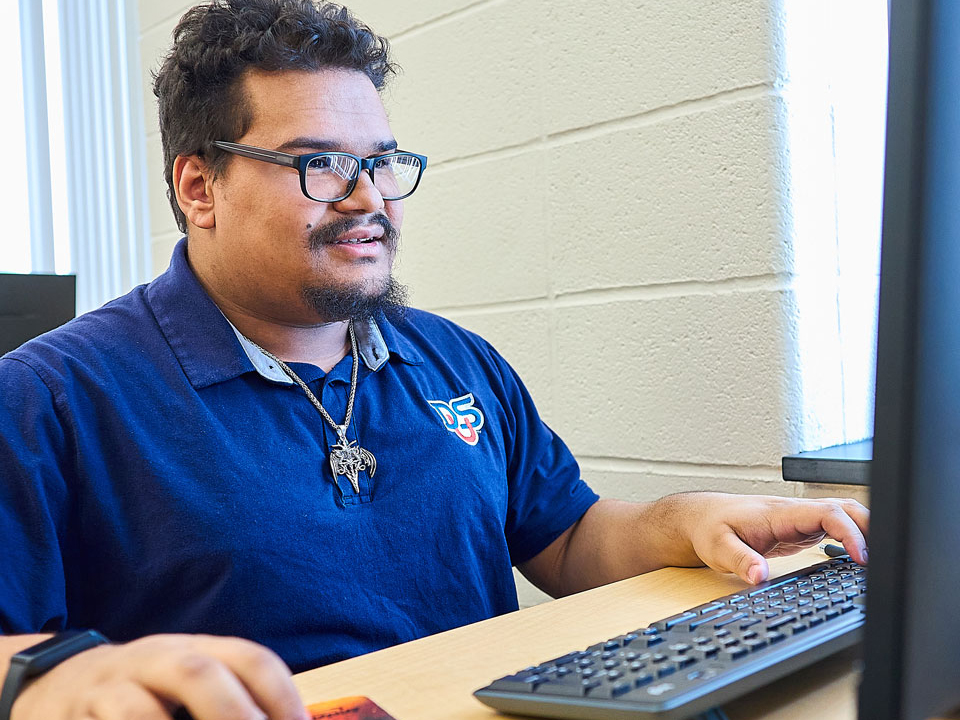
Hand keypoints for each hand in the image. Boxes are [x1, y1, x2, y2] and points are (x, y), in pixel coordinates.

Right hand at [12, 634, 307, 719]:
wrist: (58, 684)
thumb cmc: (147, 691)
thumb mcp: (189, 683)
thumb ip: (233, 700)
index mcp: (197, 649)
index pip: (250, 659)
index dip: (282, 696)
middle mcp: (156, 659)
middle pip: (199, 674)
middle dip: (234, 715)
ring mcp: (110, 688)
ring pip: (137, 710)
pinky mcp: (75, 718)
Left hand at [680, 493, 868, 584]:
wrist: (702, 518)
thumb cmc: (710, 528)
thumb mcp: (718, 547)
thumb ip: (740, 561)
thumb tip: (759, 576)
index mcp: (781, 513)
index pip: (826, 513)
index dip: (849, 532)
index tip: (861, 556)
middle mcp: (795, 513)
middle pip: (844, 508)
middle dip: (869, 527)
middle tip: (882, 560)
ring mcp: (800, 520)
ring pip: (843, 515)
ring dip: (864, 530)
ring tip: (878, 560)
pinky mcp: (800, 530)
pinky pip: (835, 527)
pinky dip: (852, 538)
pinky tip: (859, 558)